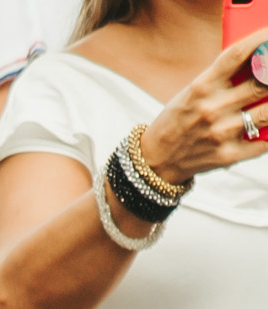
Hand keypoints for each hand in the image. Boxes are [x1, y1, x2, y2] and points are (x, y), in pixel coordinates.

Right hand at [139, 32, 267, 185]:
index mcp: (203, 86)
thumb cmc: (178, 120)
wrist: (157, 160)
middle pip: (260, 83)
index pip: (237, 54)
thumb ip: (223, 77)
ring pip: (267, 113)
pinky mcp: (227, 155)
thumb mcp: (194, 91)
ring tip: (267, 101)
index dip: (260, 42)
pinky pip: (261, 144)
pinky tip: (266, 128)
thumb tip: (257, 63)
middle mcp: (213, 108)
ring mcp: (221, 133)